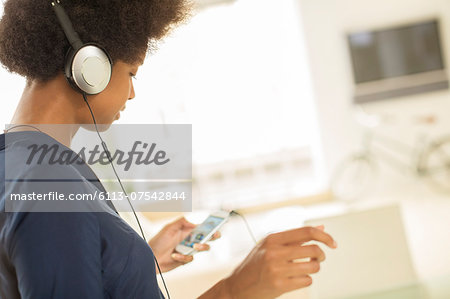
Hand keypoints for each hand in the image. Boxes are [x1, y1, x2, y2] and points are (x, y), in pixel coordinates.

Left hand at [148, 217, 220, 272]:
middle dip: (213, 235)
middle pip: (206, 237)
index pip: (201, 227)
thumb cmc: (157, 242)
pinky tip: (175, 255)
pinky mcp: (185, 259)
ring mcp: (188, 250)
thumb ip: (180, 222)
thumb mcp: (168, 228)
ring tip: (195, 245)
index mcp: (186, 230)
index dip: (210, 225)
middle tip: (214, 235)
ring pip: (203, 248)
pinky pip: (190, 258)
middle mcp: (189, 239)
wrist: (150, 258)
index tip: (216, 224)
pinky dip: (183, 256)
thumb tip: (193, 222)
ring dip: (201, 246)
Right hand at [221, 225, 336, 298]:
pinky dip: (306, 280)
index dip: (324, 236)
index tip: (333, 243)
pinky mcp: (280, 285)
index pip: (306, 232)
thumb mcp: (270, 245)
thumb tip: (321, 228)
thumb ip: (295, 237)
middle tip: (318, 258)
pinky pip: (307, 281)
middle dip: (321, 255)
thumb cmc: (255, 264)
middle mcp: (274, 252)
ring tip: (305, 268)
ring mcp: (277, 269)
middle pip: (314, 250)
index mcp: (272, 239)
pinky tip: (296, 279)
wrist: (238, 286)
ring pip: (313, 267)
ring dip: (314, 268)